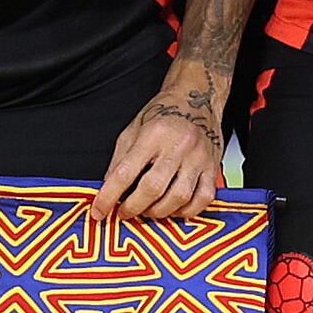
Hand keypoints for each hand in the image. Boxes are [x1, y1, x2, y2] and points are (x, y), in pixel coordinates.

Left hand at [92, 87, 224, 226]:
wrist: (197, 100)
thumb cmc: (163, 114)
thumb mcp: (133, 130)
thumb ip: (120, 161)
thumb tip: (108, 191)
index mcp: (153, 134)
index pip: (125, 172)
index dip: (109, 196)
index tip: (98, 211)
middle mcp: (179, 145)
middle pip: (153, 188)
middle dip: (134, 208)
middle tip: (125, 212)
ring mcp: (199, 158)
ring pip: (179, 198)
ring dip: (159, 212)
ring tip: (148, 209)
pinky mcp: (213, 168)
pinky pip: (203, 199)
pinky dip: (186, 211)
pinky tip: (173, 208)